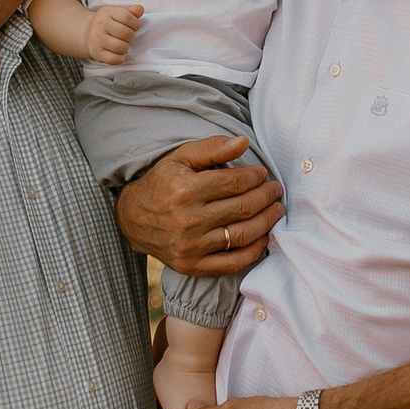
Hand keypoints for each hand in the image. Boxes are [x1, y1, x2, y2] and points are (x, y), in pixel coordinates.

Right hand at [87, 3, 142, 63]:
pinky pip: (114, 59)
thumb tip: (140, 9)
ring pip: (121, 47)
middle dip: (132, 36)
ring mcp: (97, 40)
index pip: (127, 17)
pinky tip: (120, 54)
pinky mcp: (96, 53)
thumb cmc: (108, 22)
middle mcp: (100, 25)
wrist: (87, 33)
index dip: (136, 23)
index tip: (134, 26)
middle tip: (129, 37)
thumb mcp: (117, 12)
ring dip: (126, 47)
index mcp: (107, 12)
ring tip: (123, 44)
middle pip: (125, 33)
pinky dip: (121, 58)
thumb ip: (131, 11)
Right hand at [117, 137, 281, 276]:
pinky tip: (263, 237)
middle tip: (276, 191)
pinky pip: (233, 263)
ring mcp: (190, 247)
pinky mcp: (192, 266)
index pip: (235, 183)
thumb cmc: (162, 183)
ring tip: (276, 210)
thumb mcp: (181, 158)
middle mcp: (187, 220)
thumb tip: (243, 142)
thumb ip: (213, 148)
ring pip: (242, 235)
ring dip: (267, 222)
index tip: (263, 174)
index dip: (256, 177)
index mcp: (185, 190)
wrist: (133, 218)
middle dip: (267, 197)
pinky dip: (254, 251)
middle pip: (243, 208)